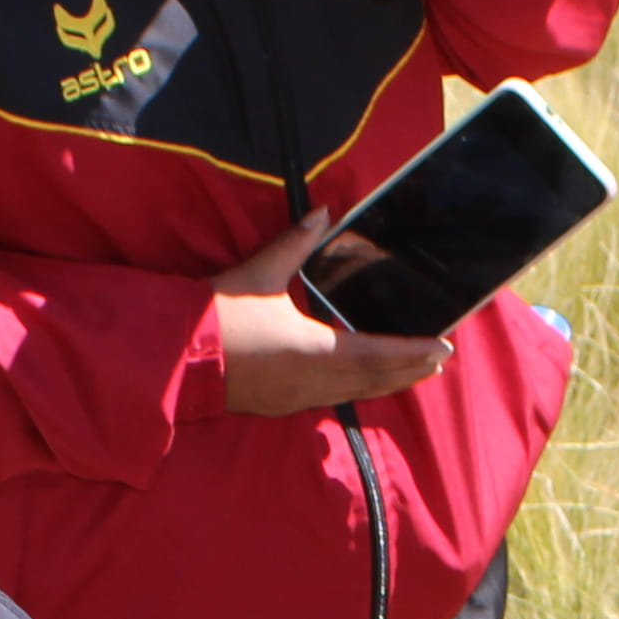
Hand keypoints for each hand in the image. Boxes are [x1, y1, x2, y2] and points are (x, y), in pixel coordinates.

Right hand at [209, 211, 455, 412]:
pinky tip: (363, 383)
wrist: (174, 358)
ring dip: (387, 384)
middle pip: (375, 380)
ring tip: (412, 373)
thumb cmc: (218, 315)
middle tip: (438, 361)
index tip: (444, 348)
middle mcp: (313, 381)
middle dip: (409, 370)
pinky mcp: (282, 405)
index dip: (414, 351)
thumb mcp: (260, 273)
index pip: (378, 353)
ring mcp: (298, 398)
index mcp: (314, 350)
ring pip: (356, 393)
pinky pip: (332, 398)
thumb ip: (296, 243)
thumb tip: (323, 213)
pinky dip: (358, 390)